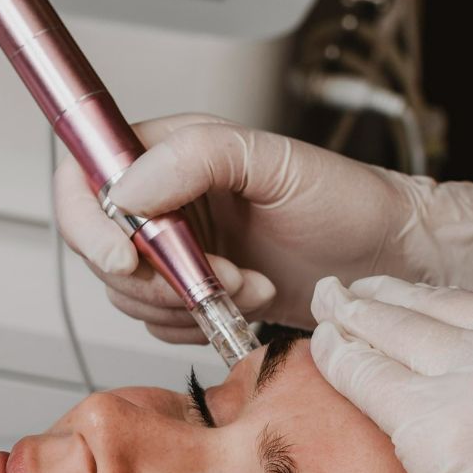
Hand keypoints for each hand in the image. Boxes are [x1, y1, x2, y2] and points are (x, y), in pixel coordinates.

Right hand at [53, 113, 472, 342]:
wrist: (387, 262)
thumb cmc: (347, 202)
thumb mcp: (277, 162)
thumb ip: (197, 157)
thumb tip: (128, 186)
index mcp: (169, 150)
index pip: (85, 176)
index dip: (89, 221)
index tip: (126, 255)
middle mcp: (164, 197)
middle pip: (100, 247)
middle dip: (157, 275)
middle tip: (220, 275)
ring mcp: (175, 248)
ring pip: (128, 293)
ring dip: (188, 302)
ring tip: (249, 283)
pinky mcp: (192, 292)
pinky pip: (159, 323)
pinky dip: (200, 322)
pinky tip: (249, 302)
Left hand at [310, 270, 472, 472]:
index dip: (446, 305)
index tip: (412, 303)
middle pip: (441, 310)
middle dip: (390, 300)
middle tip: (349, 295)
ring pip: (399, 332)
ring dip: (354, 317)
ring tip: (325, 308)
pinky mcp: (437, 425)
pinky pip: (369, 376)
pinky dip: (338, 358)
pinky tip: (318, 350)